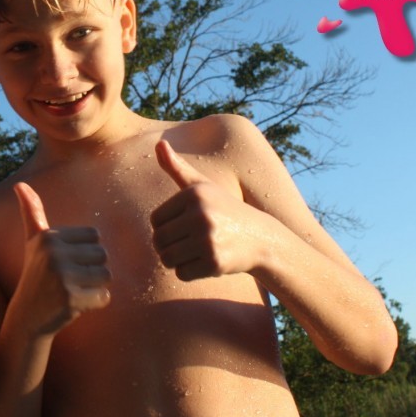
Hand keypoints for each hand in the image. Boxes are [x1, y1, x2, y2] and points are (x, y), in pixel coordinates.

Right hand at [10, 182, 109, 335]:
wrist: (27, 317)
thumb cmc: (36, 276)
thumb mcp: (33, 242)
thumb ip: (32, 212)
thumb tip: (20, 184)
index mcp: (48, 237)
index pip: (94, 236)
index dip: (85, 252)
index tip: (65, 263)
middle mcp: (53, 254)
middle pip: (102, 255)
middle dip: (91, 270)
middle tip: (68, 281)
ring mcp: (62, 277)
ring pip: (106, 275)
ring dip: (95, 287)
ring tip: (72, 291)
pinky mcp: (71, 298)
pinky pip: (105, 296)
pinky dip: (95, 303)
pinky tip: (74, 306)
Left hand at [151, 140, 265, 279]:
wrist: (260, 239)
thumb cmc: (223, 210)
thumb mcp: (202, 186)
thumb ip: (177, 167)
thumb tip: (160, 143)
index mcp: (194, 194)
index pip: (155, 220)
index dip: (167, 226)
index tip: (187, 224)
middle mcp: (201, 214)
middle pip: (158, 241)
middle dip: (170, 246)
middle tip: (191, 242)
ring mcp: (208, 239)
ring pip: (167, 259)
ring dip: (178, 260)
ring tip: (198, 251)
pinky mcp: (214, 262)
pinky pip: (181, 274)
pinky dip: (190, 272)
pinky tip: (208, 261)